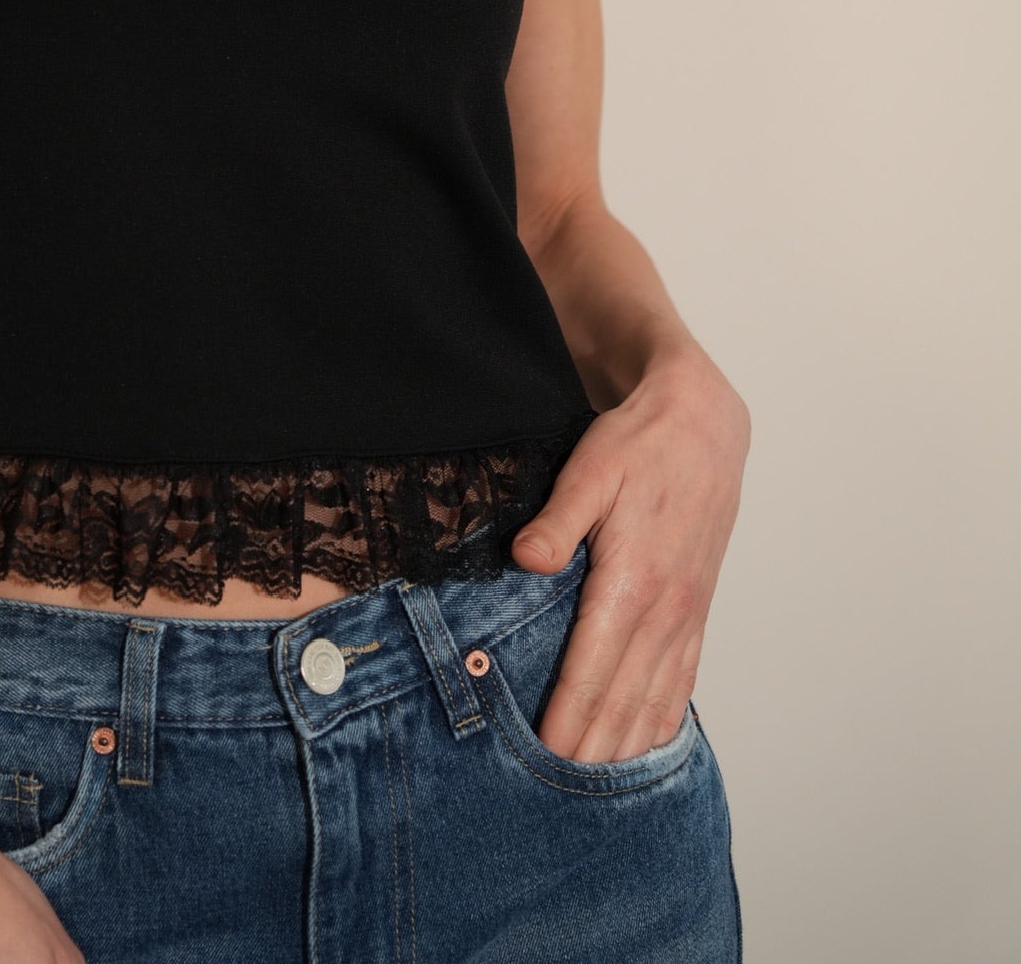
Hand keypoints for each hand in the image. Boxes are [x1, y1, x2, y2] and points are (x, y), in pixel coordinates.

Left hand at [510, 343, 748, 763]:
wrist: (702, 427)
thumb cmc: (639, 445)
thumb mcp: (590, 468)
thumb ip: (558, 520)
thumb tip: (526, 560)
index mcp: (633, 580)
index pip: (595, 668)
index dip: (568, 719)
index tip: (543, 759)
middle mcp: (665, 608)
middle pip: (623, 699)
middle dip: (591, 751)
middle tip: (557, 801)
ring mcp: (686, 613)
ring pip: (654, 699)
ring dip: (626, 748)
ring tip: (596, 795)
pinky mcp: (695, 609)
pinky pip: (682, 678)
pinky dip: (664, 720)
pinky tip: (649, 748)